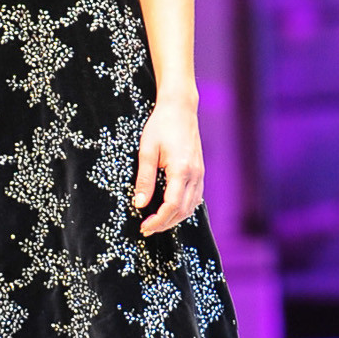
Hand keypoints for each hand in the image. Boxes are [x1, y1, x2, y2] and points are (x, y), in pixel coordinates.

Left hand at [132, 94, 203, 234]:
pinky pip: (194, 198)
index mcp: (182, 170)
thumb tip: (139, 204)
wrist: (180, 108)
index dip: (158, 220)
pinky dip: (182, 208)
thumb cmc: (161, 126)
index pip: (172, 205)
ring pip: (191, 206)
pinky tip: (170, 210)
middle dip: (165, 224)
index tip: (144, 226)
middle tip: (146, 229)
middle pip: (183, 210)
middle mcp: (195, 175)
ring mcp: (200, 174)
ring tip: (156, 222)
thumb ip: (144, 179)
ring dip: (174, 218)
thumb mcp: (146, 151)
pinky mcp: (199, 172)